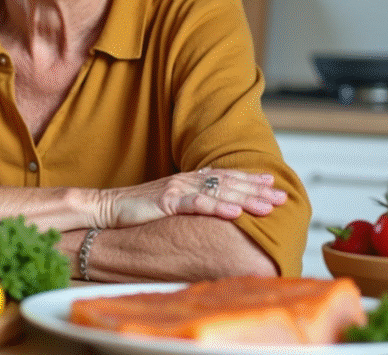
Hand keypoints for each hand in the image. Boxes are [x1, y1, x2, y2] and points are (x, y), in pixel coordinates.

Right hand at [98, 168, 286, 228]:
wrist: (106, 208)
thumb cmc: (135, 210)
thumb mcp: (167, 204)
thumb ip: (189, 202)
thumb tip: (210, 210)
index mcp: (187, 180)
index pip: (224, 176)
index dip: (249, 179)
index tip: (272, 183)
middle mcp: (185, 180)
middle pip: (228, 182)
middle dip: (257, 189)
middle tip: (281, 196)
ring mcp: (176, 190)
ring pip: (218, 191)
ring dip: (246, 197)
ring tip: (267, 205)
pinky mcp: (167, 202)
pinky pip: (197, 204)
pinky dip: (218, 206)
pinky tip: (236, 211)